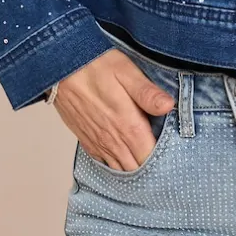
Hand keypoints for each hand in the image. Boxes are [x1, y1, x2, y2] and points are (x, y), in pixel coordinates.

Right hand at [52, 49, 175, 170]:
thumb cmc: (94, 65)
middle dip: (152, 167)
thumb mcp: (125, 71)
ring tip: (149, 159)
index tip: (176, 154)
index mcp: (126, 125)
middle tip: (166, 158)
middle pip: (137, 168)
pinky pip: (106, 163)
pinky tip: (126, 155)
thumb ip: (147, 92)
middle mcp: (112, 141)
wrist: (59, 68)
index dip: (165, 160)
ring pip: (121, 169)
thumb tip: (169, 106)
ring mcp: (98, 144)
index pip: (150, 157)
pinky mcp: (87, 141)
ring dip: (135, 167)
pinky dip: (118, 165)